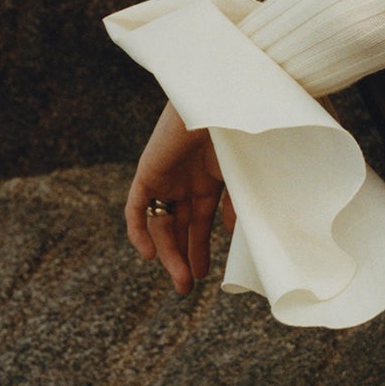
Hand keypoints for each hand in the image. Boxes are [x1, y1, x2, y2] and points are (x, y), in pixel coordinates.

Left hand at [124, 100, 233, 295]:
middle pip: (179, 227)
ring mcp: (167, 176)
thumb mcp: (249, 173)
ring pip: (160, 224)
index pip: (201, 221)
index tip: (205, 275)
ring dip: (167, 254)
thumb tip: (235, 232)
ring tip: (180, 281)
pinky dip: (138, 231)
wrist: (222, 98)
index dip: (201, 247)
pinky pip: (136, 207)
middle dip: (183, 257)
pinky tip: (148, 256)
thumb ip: (242, 202)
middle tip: (186, 286)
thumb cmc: (244, 129)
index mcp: (212, 178)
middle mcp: (187, 180)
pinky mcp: (148, 171)